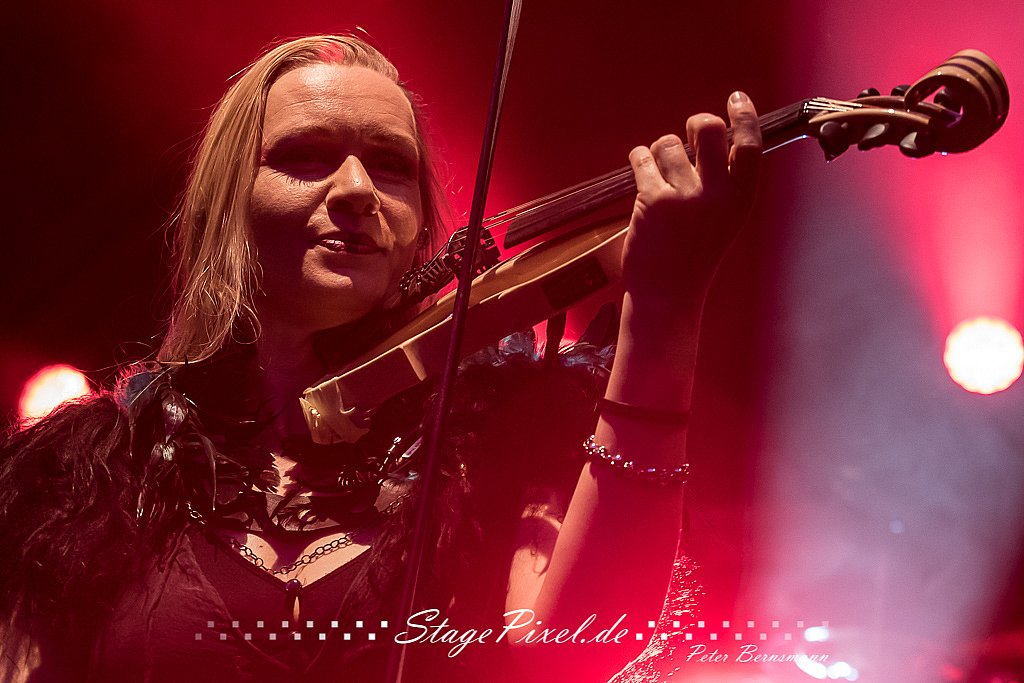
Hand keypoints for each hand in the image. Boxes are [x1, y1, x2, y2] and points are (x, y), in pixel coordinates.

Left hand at [621, 91, 761, 318]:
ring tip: (658, 175)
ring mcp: (684, 197)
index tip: (737, 98)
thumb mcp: (723, 219)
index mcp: (740, 200)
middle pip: (709, 129)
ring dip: (659, 152)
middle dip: (696, 123)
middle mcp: (716, 195)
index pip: (750, 146)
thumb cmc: (694, 255)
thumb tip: (709, 136)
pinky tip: (641, 168)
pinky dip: (639, 159)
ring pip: (668, 143)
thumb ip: (723, 182)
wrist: (667, 294)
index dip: (745, 117)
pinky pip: (642, 158)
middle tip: (687, 135)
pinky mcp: (652, 200)